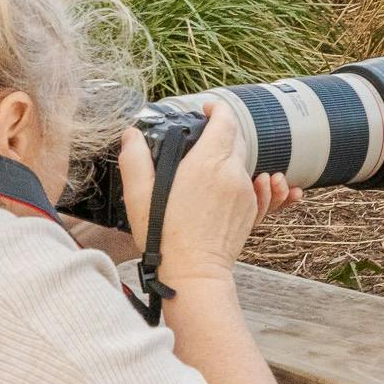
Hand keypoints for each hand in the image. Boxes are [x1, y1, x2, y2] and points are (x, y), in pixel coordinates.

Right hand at [116, 103, 302, 284]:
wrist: (195, 273)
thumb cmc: (165, 236)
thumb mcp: (138, 195)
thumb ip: (134, 158)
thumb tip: (130, 134)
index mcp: (209, 163)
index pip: (226, 120)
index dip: (217, 109)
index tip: (206, 110)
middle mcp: (233, 173)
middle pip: (237, 139)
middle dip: (221, 133)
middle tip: (200, 140)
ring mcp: (246, 193)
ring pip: (244, 162)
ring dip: (228, 157)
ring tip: (205, 168)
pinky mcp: (252, 210)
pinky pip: (250, 185)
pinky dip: (237, 179)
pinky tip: (219, 190)